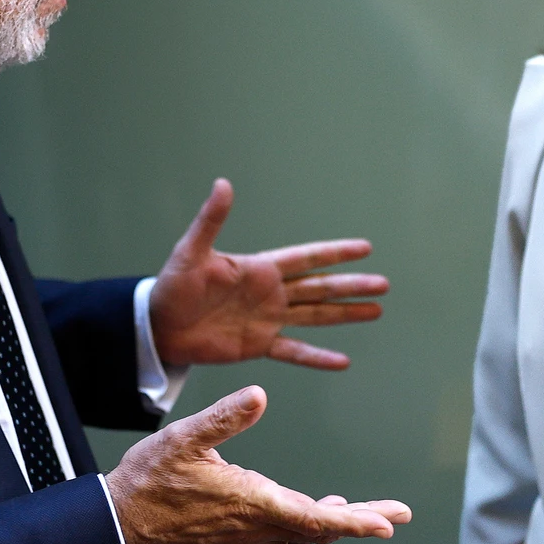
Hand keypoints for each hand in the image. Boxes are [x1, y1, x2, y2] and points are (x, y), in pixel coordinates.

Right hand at [105, 386, 411, 543]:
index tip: (386, 523)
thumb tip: (259, 394)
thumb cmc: (147, 480)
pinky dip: (308, 523)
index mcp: (250, 500)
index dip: (355, 520)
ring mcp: (244, 535)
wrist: (118, 522)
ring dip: (337, 522)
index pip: (315, 517)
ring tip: (366, 511)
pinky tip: (316, 509)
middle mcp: (254, 525)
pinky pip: (283, 534)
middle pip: (319, 529)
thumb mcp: (182, 437)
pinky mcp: (234, 536)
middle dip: (361, 520)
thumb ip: (223, 417)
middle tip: (396, 515)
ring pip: (303, 533)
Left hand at [150, 179, 387, 369]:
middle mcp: (271, 293)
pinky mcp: (259, 345)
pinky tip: (343, 360)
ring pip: (316, 316)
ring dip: (345, 314)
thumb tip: (223, 183)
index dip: (335, 253)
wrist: (159, 327)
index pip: (307, 258)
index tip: (365, 247)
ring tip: (376, 311)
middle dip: (352, 285)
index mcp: (260, 268)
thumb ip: (211, 220)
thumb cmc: (173, 286)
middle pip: (321, 288)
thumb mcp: (192, 251)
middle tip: (384, 284)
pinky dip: (318, 357)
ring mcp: (268, 320)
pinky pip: (294, 352)